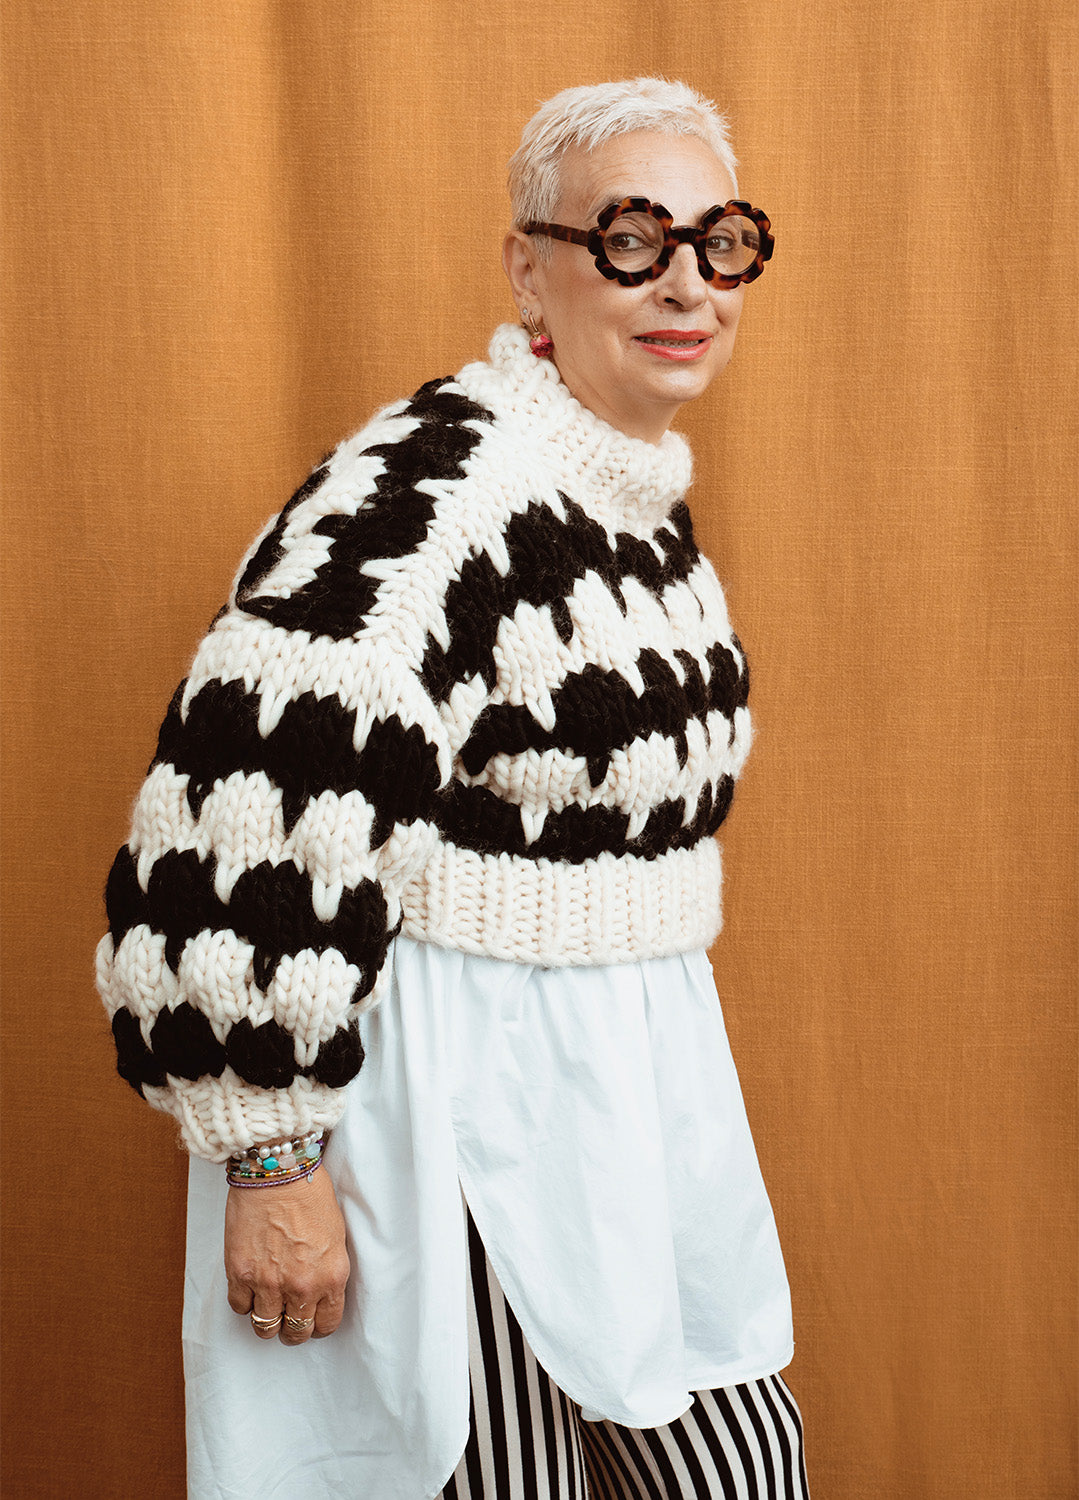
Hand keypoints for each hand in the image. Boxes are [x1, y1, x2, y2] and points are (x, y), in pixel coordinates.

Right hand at [225, 1165, 349, 1344]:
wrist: (277, 1171)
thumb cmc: (309, 1194)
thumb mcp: (336, 1236)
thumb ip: (328, 1270)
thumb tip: (321, 1292)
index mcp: (332, 1276)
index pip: (327, 1324)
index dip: (319, 1325)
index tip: (313, 1320)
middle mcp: (301, 1286)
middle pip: (296, 1332)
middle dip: (293, 1329)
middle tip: (289, 1318)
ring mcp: (268, 1283)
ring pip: (265, 1328)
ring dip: (267, 1320)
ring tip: (268, 1307)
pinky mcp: (240, 1274)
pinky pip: (239, 1307)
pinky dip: (244, 1302)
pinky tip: (250, 1289)